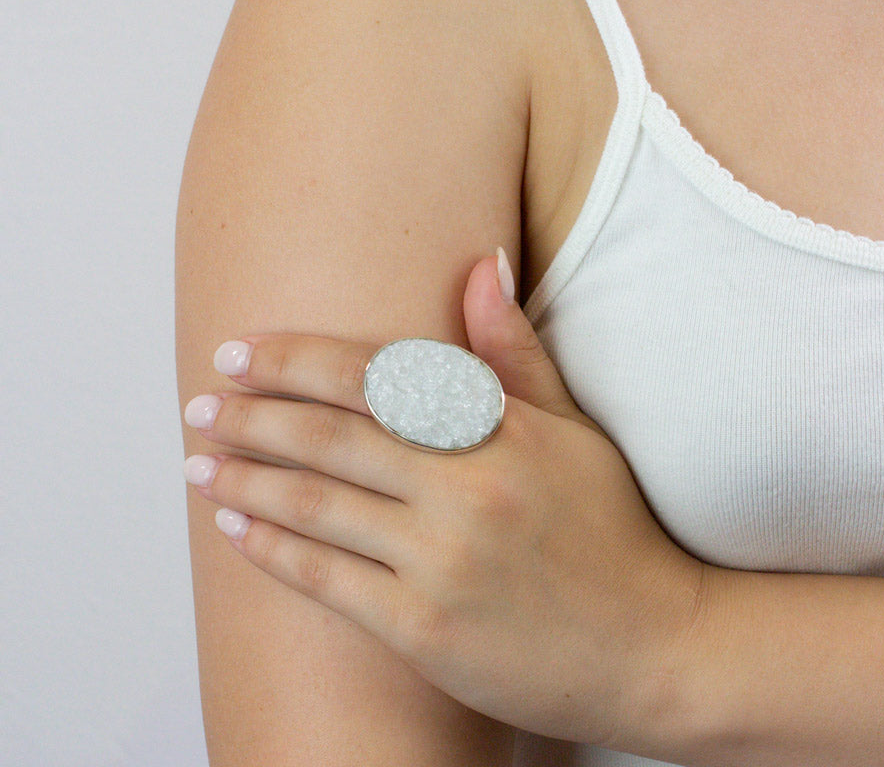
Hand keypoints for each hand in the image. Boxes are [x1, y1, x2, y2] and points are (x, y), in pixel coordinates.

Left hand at [182, 252, 705, 749]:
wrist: (656, 649)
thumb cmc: (613, 530)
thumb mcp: (575, 431)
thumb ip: (514, 352)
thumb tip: (481, 264)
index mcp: (504, 432)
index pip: (381, 378)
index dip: (300, 360)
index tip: (244, 350)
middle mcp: (468, 490)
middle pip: (334, 436)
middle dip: (253, 413)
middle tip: (200, 400)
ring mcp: (443, 563)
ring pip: (318, 505)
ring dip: (245, 477)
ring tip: (198, 460)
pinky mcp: (425, 629)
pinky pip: (327, 580)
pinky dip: (272, 548)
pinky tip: (234, 525)